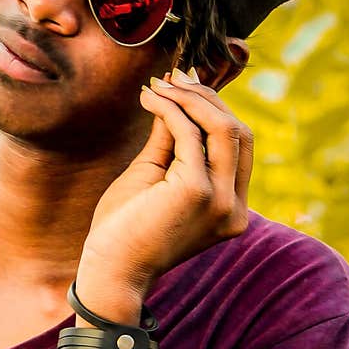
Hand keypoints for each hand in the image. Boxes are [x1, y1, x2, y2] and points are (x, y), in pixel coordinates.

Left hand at [76, 68, 253, 316]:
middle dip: (205, 98)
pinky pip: (190, 134)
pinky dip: (170, 109)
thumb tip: (178, 95)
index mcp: (231, 207)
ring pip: (222, 128)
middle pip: (239, 132)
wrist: (109, 270)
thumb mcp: (155, 174)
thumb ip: (173, 139)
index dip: (216, 108)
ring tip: (157, 85)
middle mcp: (234, 207)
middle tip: (171, 78)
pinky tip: (149, 99)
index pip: (240, 145)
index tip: (184, 84)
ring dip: (188, 98)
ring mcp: (220, 201)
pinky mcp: (198, 192)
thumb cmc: (125, 228)